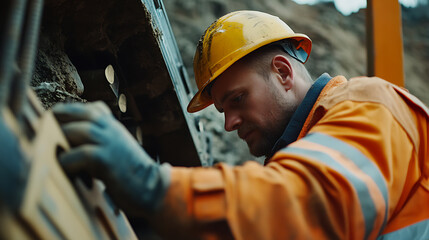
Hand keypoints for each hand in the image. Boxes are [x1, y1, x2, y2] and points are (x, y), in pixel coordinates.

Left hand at [52, 101, 169, 213]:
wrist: (152, 186)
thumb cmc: (130, 171)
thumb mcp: (116, 146)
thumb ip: (99, 138)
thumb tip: (69, 140)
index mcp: (112, 125)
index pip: (86, 108)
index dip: (67, 113)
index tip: (55, 124)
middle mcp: (110, 128)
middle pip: (76, 113)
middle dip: (57, 122)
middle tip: (46, 136)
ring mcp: (109, 142)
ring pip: (76, 130)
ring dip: (60, 141)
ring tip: (53, 153)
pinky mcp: (106, 159)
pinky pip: (80, 154)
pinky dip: (67, 161)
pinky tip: (65, 169)